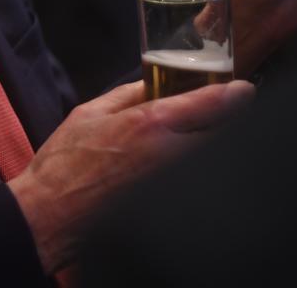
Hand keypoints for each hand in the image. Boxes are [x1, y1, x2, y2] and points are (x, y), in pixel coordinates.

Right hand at [9, 80, 253, 272]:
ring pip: (211, 156)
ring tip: (201, 137)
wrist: (53, 212)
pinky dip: (196, 166)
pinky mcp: (172, 205)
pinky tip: (182, 163)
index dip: (235, 94)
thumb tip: (151, 84)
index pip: (211, 104)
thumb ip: (125, 95)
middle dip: (228, 120)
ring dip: (213, 143)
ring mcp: (174, 182)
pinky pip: (196, 179)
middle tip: (224, 113)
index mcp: (150, 124)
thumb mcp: (88, 113)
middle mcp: (171, 153)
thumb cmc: (65, 164)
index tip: (244, 90)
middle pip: (224, 133)